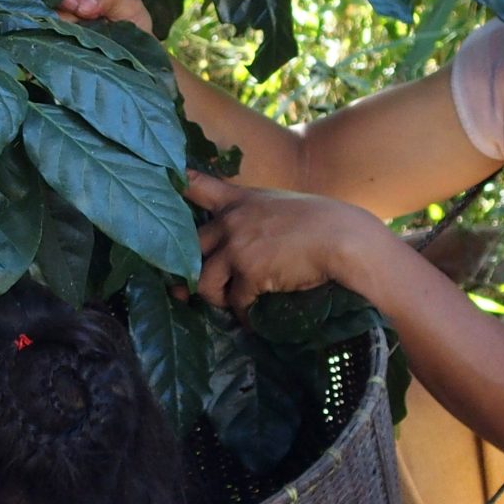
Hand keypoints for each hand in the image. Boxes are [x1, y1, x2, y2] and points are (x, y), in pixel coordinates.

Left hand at [187, 171, 380, 318]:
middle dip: (190, 273)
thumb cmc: (320, 223)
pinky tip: (252, 318)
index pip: (195, 185)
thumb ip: (251, 219)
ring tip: (231, 302)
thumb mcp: (278, 207)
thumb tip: (235, 246)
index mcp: (238, 200)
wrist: (345, 239)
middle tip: (200, 286)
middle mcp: (230, 220)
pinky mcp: (249, 272)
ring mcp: (237, 246)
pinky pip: (234, 302)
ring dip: (215, 298)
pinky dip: (243, 314)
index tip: (157, 191)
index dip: (173, 188)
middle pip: (188, 249)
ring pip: (203, 282)